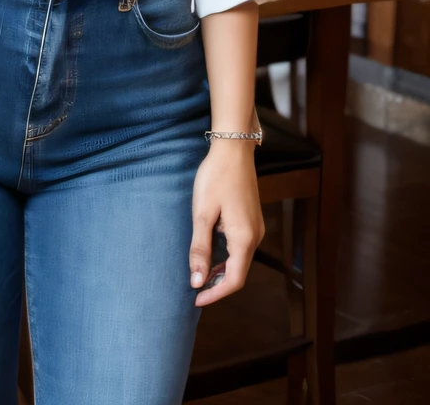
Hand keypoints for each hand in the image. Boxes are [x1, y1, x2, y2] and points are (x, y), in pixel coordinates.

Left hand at [189, 141, 263, 306]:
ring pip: (240, 260)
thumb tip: (197, 281)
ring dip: (222, 271)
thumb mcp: (202, 214)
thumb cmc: (215, 178)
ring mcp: (256, 227)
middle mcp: (255, 236)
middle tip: (195, 290)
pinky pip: (241, 247)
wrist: (233, 149)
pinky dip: (227, 257)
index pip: (234, 280)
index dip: (215, 293)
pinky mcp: (252, 219)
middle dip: (218, 285)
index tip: (196, 300)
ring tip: (200, 275)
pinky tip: (212, 253)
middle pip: (239, 273)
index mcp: (244, 238)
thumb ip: (200, 249)